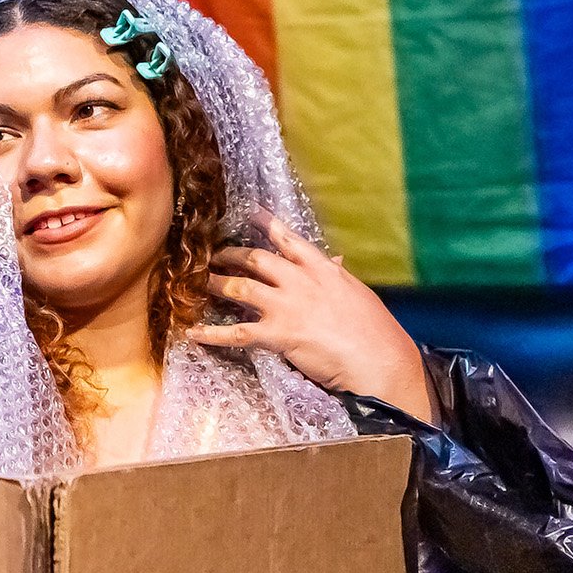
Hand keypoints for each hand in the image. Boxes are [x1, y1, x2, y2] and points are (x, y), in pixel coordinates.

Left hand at [188, 208, 436, 423]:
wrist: (379, 360)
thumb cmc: (375, 331)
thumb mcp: (357, 294)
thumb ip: (337, 276)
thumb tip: (334, 261)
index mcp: (322, 269)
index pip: (288, 239)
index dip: (265, 224)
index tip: (249, 212)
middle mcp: (300, 281)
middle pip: (256, 259)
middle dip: (231, 255)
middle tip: (214, 255)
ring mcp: (287, 306)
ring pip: (240, 288)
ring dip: (216, 285)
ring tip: (199, 283)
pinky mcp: (277, 334)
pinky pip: (236, 332)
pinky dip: (212, 333)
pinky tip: (194, 333)